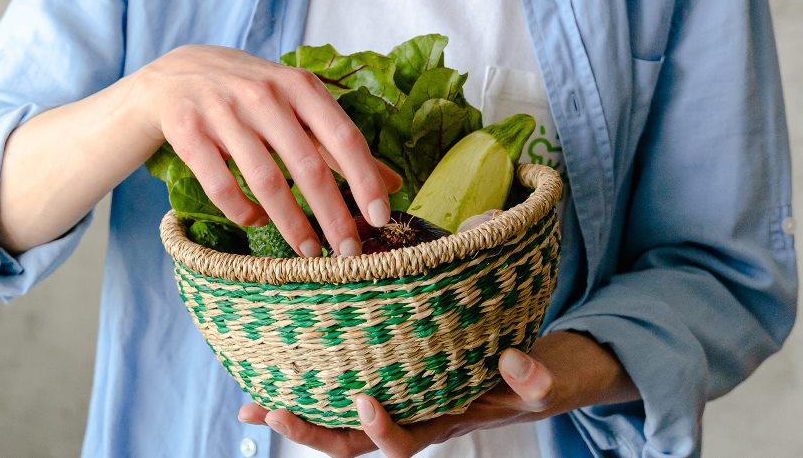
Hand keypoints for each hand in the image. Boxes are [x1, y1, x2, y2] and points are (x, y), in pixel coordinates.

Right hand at [127, 45, 402, 256]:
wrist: (176, 75)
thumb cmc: (252, 94)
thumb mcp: (297, 104)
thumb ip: (340, 143)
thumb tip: (394, 184)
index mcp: (298, 84)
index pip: (342, 135)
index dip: (364, 178)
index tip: (380, 218)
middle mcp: (263, 94)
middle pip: (306, 164)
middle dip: (332, 214)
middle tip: (348, 253)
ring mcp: (223, 112)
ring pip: (264, 180)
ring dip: (291, 223)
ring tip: (309, 252)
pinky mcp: (188, 132)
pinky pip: (221, 187)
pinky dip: (244, 213)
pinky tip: (257, 222)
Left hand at [237, 331, 638, 456]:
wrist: (544, 371)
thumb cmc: (542, 377)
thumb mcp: (547, 378)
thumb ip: (535, 375)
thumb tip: (513, 359)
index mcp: (447, 419)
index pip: (405, 440)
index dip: (381, 429)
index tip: (363, 400)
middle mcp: (417, 416)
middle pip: (356, 443)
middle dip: (312, 432)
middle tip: (271, 408)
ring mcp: (406, 401)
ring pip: (345, 425)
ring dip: (302, 415)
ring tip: (255, 402)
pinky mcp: (400, 378)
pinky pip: (353, 388)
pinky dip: (319, 386)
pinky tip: (286, 367)